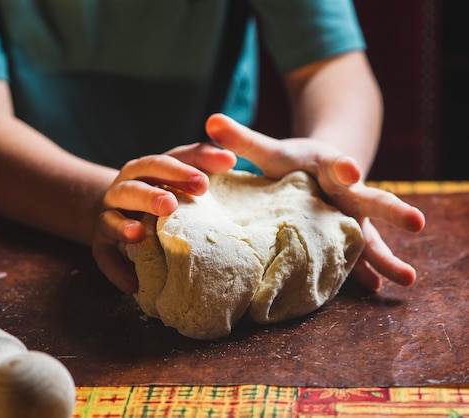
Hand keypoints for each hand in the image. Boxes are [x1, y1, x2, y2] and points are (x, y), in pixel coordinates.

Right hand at [92, 143, 236, 293]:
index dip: (179, 172)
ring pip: (110, 220)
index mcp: (142, 170)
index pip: (158, 165)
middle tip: (170, 205)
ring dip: (123, 227)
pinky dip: (117, 270)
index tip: (203, 183)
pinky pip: (105, 258)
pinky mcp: (101, 245)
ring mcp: (108, 217)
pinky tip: (133, 285)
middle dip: (149, 196)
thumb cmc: (161, 190)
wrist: (119, 210)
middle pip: (131, 189)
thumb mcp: (179, 171)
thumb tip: (230, 157)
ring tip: (138, 234)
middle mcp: (122, 190)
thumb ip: (202, 160)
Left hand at [205, 113, 425, 290]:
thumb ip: (243, 139)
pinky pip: (359, 256)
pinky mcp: (348, 237)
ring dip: (388, 255)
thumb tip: (210, 120)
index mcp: (327, 166)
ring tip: (408, 277)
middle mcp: (347, 192)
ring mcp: (351, 218)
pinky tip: (380, 288)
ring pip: (372, 236)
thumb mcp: (272, 150)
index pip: (337, 164)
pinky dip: (368, 272)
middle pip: (371, 200)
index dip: (343, 167)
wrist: (323, 168)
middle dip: (391, 210)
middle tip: (415, 221)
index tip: (350, 170)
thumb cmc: (294, 162)